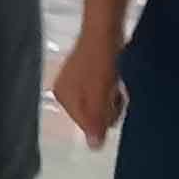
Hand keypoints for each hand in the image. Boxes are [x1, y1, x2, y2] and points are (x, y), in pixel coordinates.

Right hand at [52, 24, 125, 148]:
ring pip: (99, 103)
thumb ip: (96, 122)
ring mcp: (75, 80)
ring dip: (111, 98)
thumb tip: (93, 148)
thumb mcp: (100, 96)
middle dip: (108, 109)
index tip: (112, 102)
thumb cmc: (101, 64)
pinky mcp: (87, 71)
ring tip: (116, 83)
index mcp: (63, 98)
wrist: (105, 30)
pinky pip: (101, 91)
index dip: (104, 117)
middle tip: (115, 92)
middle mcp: (64, 90)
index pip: (87, 125)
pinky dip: (110, 88)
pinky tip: (115, 78)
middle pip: (93, 115)